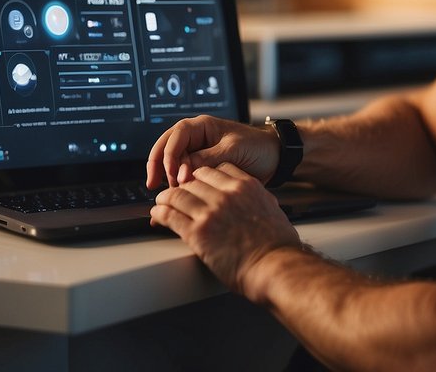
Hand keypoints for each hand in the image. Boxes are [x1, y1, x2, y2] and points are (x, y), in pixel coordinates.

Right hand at [146, 115, 277, 188]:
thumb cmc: (257, 147)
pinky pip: (183, 174)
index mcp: (203, 126)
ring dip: (166, 177)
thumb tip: (183, 170)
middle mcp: (196, 138)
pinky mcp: (201, 168)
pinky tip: (173, 199)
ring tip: (166, 195)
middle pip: (166, 147)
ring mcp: (197, 152)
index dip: (170, 154)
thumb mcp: (233, 150)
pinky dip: (176, 186)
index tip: (172, 174)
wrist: (274, 158)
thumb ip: (207, 158)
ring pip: (172, 162)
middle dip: (157, 165)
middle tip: (154, 185)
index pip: (176, 136)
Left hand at [150, 162, 300, 293]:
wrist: (276, 266)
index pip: (215, 170)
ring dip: (165, 198)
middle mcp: (226, 194)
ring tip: (160, 202)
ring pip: (177, 195)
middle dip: (182, 185)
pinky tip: (157, 215)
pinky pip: (171, 216)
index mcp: (245, 186)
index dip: (201, 176)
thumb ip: (260, 200)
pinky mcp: (198, 233)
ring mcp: (210, 212)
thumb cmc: (278, 245)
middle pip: (193, 180)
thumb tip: (261, 201)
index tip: (195, 182)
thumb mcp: (272, 210)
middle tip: (175, 193)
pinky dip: (160, 214)